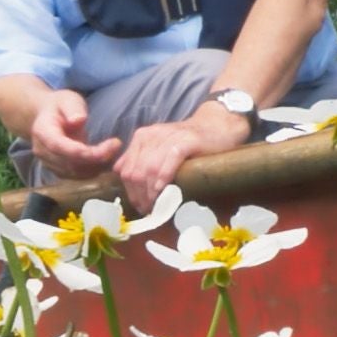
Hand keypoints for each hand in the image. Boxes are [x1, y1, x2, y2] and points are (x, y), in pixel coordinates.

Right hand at [17, 88, 107, 178]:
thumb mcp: (68, 99)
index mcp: (42, 132)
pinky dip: (93, 169)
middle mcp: (42, 151)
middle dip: (96, 158)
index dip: (83, 151)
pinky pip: (77, 175)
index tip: (108, 146)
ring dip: (96, 165)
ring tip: (111, 150)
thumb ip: (73, 109)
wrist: (47, 117)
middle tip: (116, 145)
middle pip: (70, 163)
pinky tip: (103, 158)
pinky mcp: (58, 170)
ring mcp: (49, 163)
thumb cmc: (60, 105)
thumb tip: (79, 120)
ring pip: (75, 172)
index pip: (61, 147)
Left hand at [118, 100, 253, 207]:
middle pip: (136, 172)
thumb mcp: (158, 148)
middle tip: (148, 210)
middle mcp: (152, 135)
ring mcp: (169, 136)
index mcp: (141, 137)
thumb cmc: (186, 143)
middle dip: (140, 195)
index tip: (138, 206)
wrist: (215, 127)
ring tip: (156, 206)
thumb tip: (120, 174)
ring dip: (151, 191)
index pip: (126, 169)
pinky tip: (164, 190)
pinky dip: (165, 176)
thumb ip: (139, 159)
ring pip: (150, 168)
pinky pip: (171, 159)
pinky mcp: (187, 140)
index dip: (130, 191)